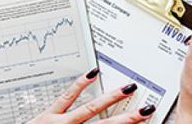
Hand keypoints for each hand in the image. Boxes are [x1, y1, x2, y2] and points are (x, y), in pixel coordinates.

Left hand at [27, 69, 154, 123]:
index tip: (143, 120)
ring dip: (110, 99)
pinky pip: (65, 98)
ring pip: (89, 109)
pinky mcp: (46, 117)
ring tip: (127, 88)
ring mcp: (58, 123)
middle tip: (145, 110)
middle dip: (127, 118)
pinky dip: (80, 85)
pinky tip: (92, 74)